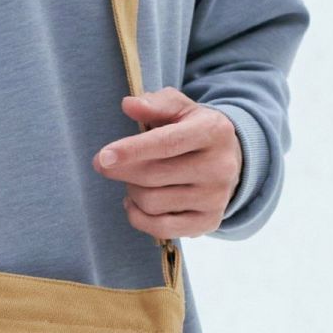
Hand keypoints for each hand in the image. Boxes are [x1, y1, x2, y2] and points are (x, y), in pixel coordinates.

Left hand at [92, 88, 242, 239]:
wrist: (229, 160)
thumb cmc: (192, 128)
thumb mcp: (179, 108)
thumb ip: (154, 104)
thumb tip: (129, 105)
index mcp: (212, 131)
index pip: (167, 143)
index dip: (132, 150)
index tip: (103, 157)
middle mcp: (219, 167)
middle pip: (153, 175)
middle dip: (120, 171)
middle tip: (104, 163)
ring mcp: (216, 198)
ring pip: (153, 202)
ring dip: (130, 191)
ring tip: (132, 179)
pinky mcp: (209, 222)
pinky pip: (161, 228)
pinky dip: (138, 216)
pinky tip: (135, 202)